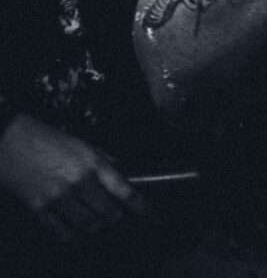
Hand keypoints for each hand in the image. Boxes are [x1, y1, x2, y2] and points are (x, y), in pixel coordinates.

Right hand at [0, 114, 144, 241]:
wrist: (11, 141)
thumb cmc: (46, 137)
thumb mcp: (81, 143)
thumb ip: (101, 160)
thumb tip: (119, 174)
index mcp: (90, 161)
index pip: (122, 189)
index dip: (138, 204)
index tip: (147, 211)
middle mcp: (78, 181)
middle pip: (107, 213)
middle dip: (115, 217)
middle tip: (117, 215)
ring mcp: (58, 198)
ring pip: (88, 226)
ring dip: (96, 226)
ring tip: (98, 221)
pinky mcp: (40, 209)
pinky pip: (62, 232)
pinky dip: (73, 234)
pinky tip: (75, 229)